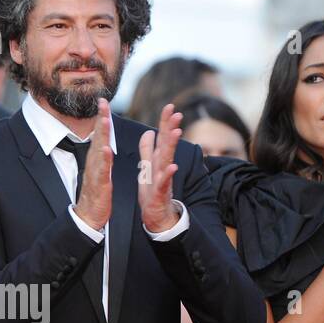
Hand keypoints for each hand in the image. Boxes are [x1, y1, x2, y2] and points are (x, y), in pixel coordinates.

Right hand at [75, 99, 113, 230]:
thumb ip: (101, 156)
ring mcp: (95, 173)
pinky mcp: (99, 185)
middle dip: (101, 118)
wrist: (89, 217)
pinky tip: (105, 149)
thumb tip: (101, 143)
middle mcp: (94, 163)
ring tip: (104, 119)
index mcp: (97, 159)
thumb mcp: (100, 171)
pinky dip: (103, 160)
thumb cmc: (96, 194)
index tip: (104, 100)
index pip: (100, 135)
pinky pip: (101, 171)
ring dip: (101, 134)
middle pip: (98, 137)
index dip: (102, 117)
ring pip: (99, 150)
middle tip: (103, 101)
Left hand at [138, 102, 182, 231]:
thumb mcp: (146, 167)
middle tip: (177, 113)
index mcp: (157, 160)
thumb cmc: (152, 192)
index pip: (162, 137)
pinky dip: (168, 174)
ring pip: (167, 160)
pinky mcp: (159, 193)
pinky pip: (163, 182)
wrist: (156, 216)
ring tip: (176, 132)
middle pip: (167, 145)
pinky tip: (172, 166)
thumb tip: (148, 131)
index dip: (165, 122)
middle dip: (171, 128)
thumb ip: (147, 150)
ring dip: (172, 146)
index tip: (169, 106)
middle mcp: (162, 167)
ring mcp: (162, 179)